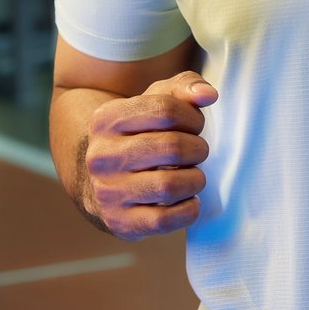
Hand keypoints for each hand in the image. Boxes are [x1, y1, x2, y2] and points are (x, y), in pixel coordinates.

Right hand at [78, 71, 217, 240]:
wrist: (102, 180)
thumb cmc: (141, 134)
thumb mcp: (156, 101)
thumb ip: (185, 87)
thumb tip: (207, 94)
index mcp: (106, 120)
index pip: (166, 110)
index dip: (192, 118)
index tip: (194, 126)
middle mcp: (100, 156)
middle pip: (172, 148)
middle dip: (197, 149)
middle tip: (196, 152)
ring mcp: (107, 192)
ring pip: (170, 186)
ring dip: (195, 179)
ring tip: (192, 175)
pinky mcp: (119, 222)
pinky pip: (165, 220)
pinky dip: (189, 209)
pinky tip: (188, 199)